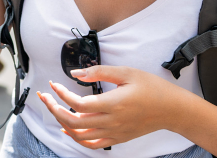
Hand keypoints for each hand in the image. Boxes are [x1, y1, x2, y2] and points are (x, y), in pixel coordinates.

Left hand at [36, 66, 186, 149]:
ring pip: (79, 135)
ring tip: (54, 108)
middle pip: (73, 121)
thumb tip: (76, 73)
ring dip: (62, 122)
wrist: (172, 109)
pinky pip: (91, 144)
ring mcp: (114, 133)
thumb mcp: (126, 72)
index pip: (77, 104)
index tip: (54, 84)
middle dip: (54, 108)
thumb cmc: (152, 88)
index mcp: (113, 104)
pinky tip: (68, 128)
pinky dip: (76, 137)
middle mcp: (112, 122)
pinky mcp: (117, 139)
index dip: (61, 94)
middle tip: (45, 96)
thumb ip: (99, 72)